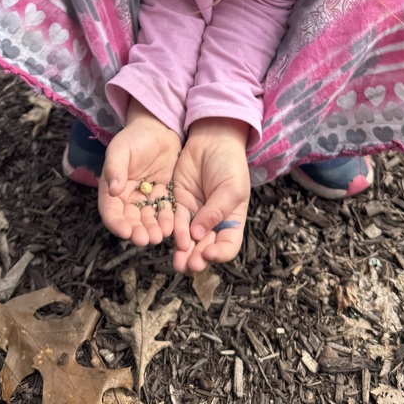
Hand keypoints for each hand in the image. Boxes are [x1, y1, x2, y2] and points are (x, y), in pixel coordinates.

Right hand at [98, 100, 180, 246]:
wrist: (158, 128)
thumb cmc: (134, 137)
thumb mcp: (120, 149)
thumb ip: (115, 168)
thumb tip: (113, 189)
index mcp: (112, 189)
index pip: (111, 212)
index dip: (117, 224)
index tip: (125, 232)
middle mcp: (129, 198)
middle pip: (131, 220)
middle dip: (137, 231)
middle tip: (146, 239)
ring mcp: (147, 197)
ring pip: (149, 218)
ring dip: (153, 229)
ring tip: (160, 236)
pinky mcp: (164, 194)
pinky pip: (166, 210)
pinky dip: (168, 219)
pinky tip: (173, 226)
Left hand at [171, 118, 250, 273]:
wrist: (212, 139)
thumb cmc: (229, 163)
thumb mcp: (230, 187)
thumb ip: (216, 211)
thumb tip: (199, 234)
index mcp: (232, 220)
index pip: (228, 245)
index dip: (220, 254)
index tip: (209, 253)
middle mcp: (213, 221)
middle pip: (206, 246)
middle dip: (198, 257)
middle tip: (189, 264)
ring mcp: (196, 213)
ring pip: (189, 239)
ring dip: (184, 251)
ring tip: (178, 261)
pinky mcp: (179, 203)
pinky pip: (176, 221)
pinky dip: (174, 232)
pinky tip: (171, 238)